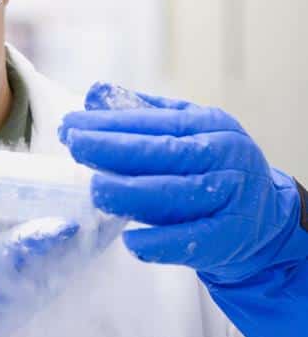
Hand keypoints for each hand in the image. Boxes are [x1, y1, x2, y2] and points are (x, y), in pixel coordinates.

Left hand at [58, 84, 304, 284]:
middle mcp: (222, 156)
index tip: (72, 123)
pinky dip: (160, 242)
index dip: (111, 123)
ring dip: (133, 193)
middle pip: (164, 152)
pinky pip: (192, 239)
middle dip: (114, 148)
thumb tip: (94, 94)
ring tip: (95, 188)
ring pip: (176, 194)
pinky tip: (130, 241)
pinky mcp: (228, 236)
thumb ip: (141, 115)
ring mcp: (228, 197)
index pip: (154, 122)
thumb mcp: (184, 131)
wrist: (263, 216)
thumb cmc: (210, 167)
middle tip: (74, 144)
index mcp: (208, 125)